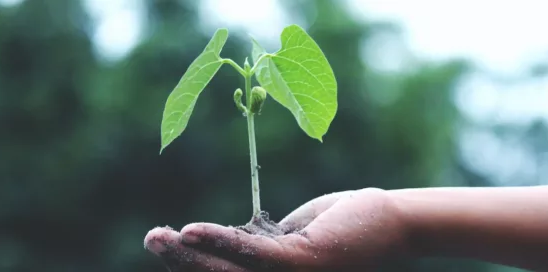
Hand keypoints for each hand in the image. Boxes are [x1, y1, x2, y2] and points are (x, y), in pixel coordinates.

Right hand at [144, 188, 412, 270]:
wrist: (396, 224)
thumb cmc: (347, 227)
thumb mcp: (294, 238)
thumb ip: (263, 244)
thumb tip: (230, 240)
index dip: (194, 267)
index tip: (170, 247)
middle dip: (181, 263)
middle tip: (152, 238)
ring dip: (189, 255)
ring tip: (159, 236)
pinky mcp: (304, 264)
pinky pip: (253, 254)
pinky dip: (220, 243)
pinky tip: (191, 231)